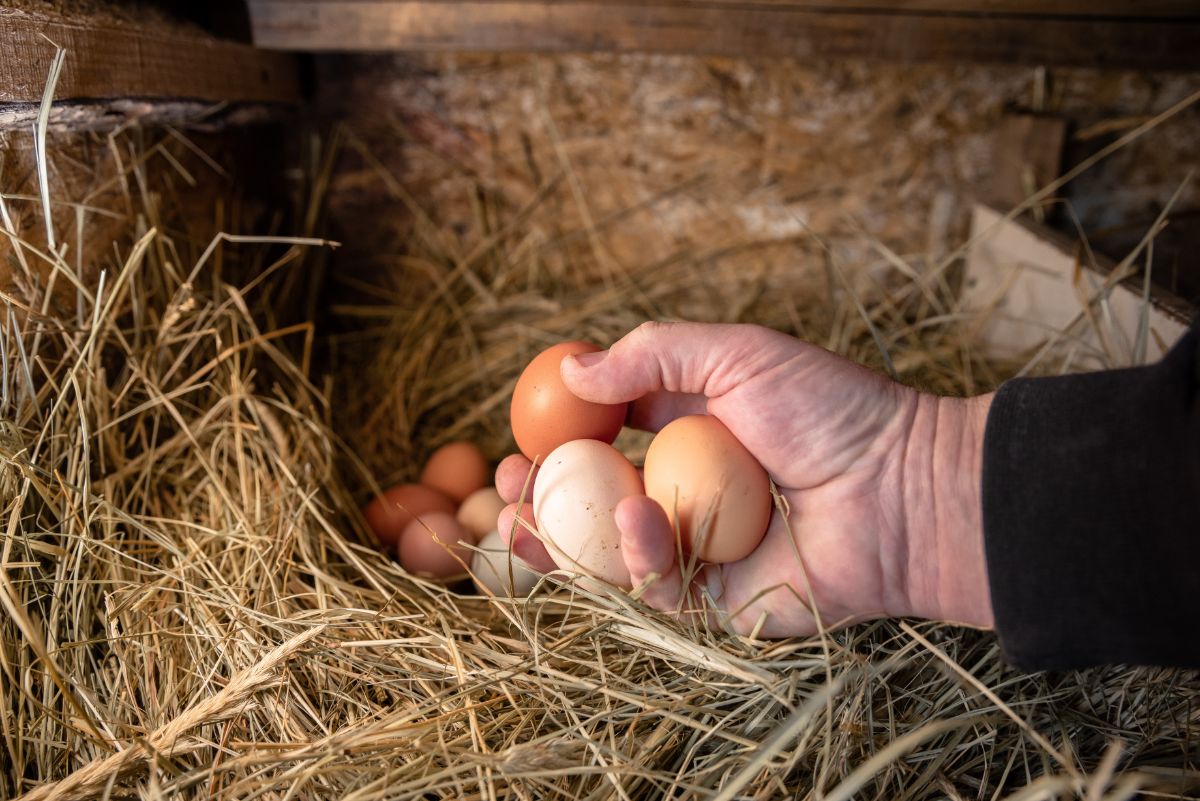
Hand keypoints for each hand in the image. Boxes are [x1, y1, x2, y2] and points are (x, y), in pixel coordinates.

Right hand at [495, 322, 993, 636]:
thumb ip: (652, 355)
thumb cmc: (830, 410)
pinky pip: (655, 586)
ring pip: (607, 555)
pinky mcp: (716, 599)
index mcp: (686, 432)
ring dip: (558, 541)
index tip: (515, 437)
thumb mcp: (738, 354)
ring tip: (522, 522)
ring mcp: (697, 546)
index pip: (601, 440)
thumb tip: (570, 368)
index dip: (552, 442)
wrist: (902, 487)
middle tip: (503, 494)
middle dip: (538, 503)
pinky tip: (634, 521)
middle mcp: (684, 491)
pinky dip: (636, 556)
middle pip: (590, 504)